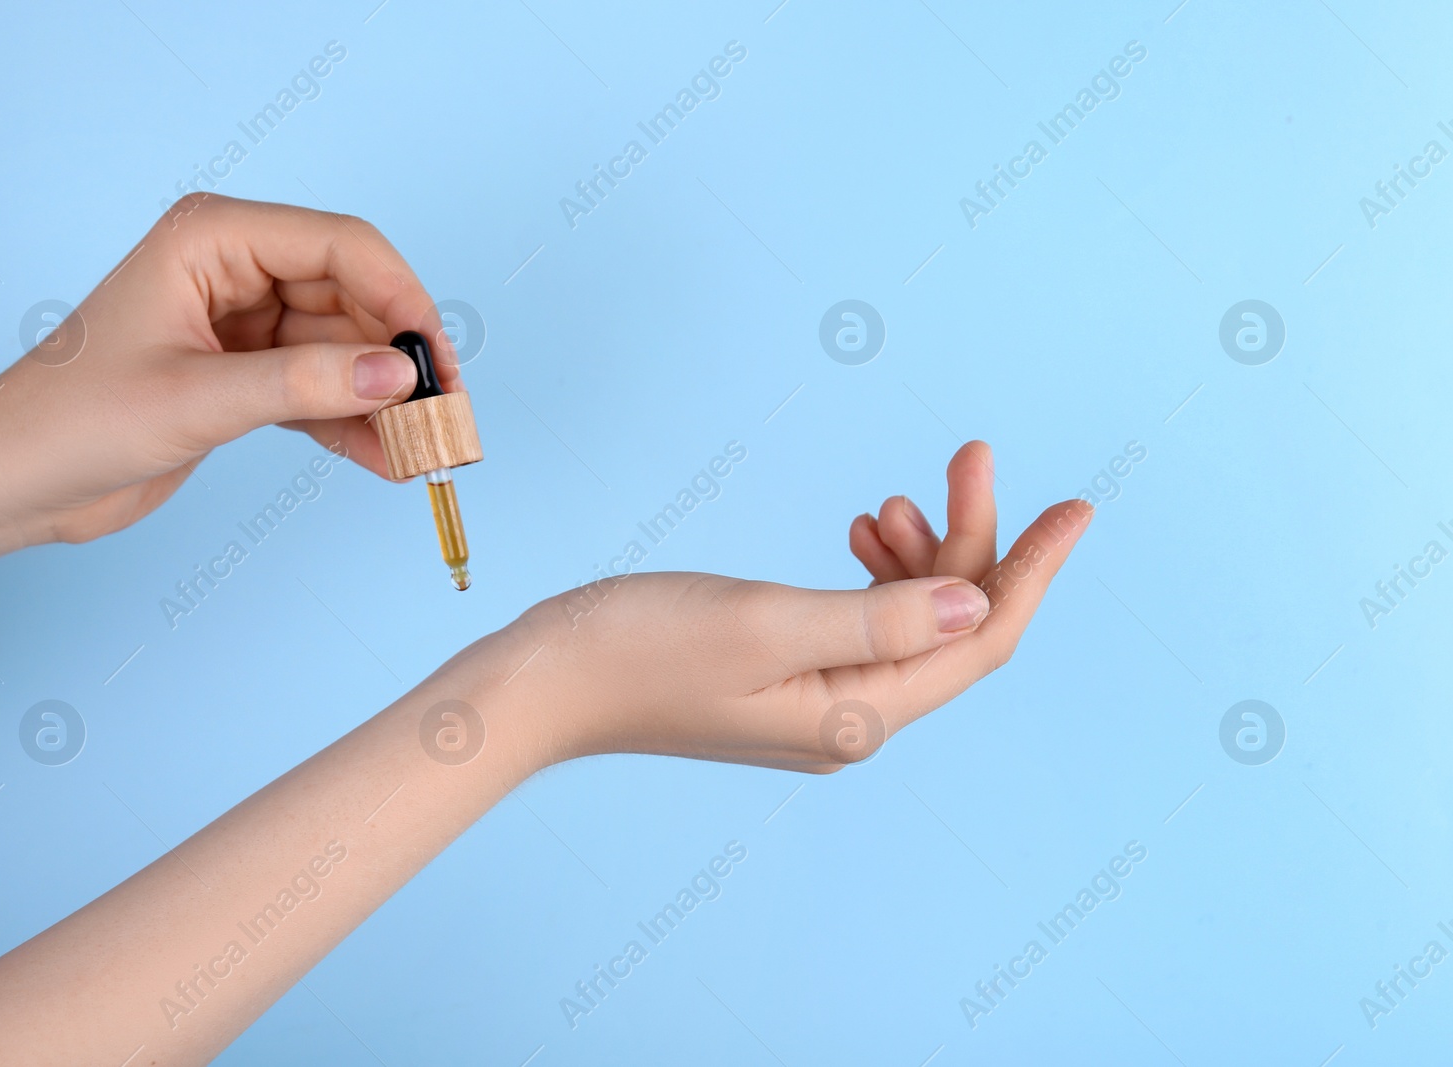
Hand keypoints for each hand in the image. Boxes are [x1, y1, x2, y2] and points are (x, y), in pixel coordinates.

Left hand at [0, 193, 460, 544]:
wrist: (14, 482)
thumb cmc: (73, 420)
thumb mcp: (198, 399)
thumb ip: (305, 384)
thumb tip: (400, 375)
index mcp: (214, 238)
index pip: (340, 245)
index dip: (402, 298)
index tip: (438, 360)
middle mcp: (234, 268)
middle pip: (354, 298)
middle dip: (401, 358)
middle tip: (444, 417)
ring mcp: (244, 323)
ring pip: (345, 350)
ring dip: (384, 401)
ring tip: (424, 451)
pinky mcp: (245, 375)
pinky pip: (320, 389)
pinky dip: (354, 423)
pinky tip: (387, 460)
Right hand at [502, 442, 1090, 770]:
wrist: (545, 684)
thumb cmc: (639, 650)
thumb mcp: (766, 623)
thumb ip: (877, 614)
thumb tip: (977, 604)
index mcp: (859, 712)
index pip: (981, 639)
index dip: (1034, 569)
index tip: (1077, 506)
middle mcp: (851, 717)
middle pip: (950, 624)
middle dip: (971, 537)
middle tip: (968, 450)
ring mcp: (818, 702)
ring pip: (906, 618)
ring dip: (917, 552)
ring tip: (887, 498)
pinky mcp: (785, 680)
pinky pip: (861, 623)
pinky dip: (872, 572)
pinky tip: (855, 532)